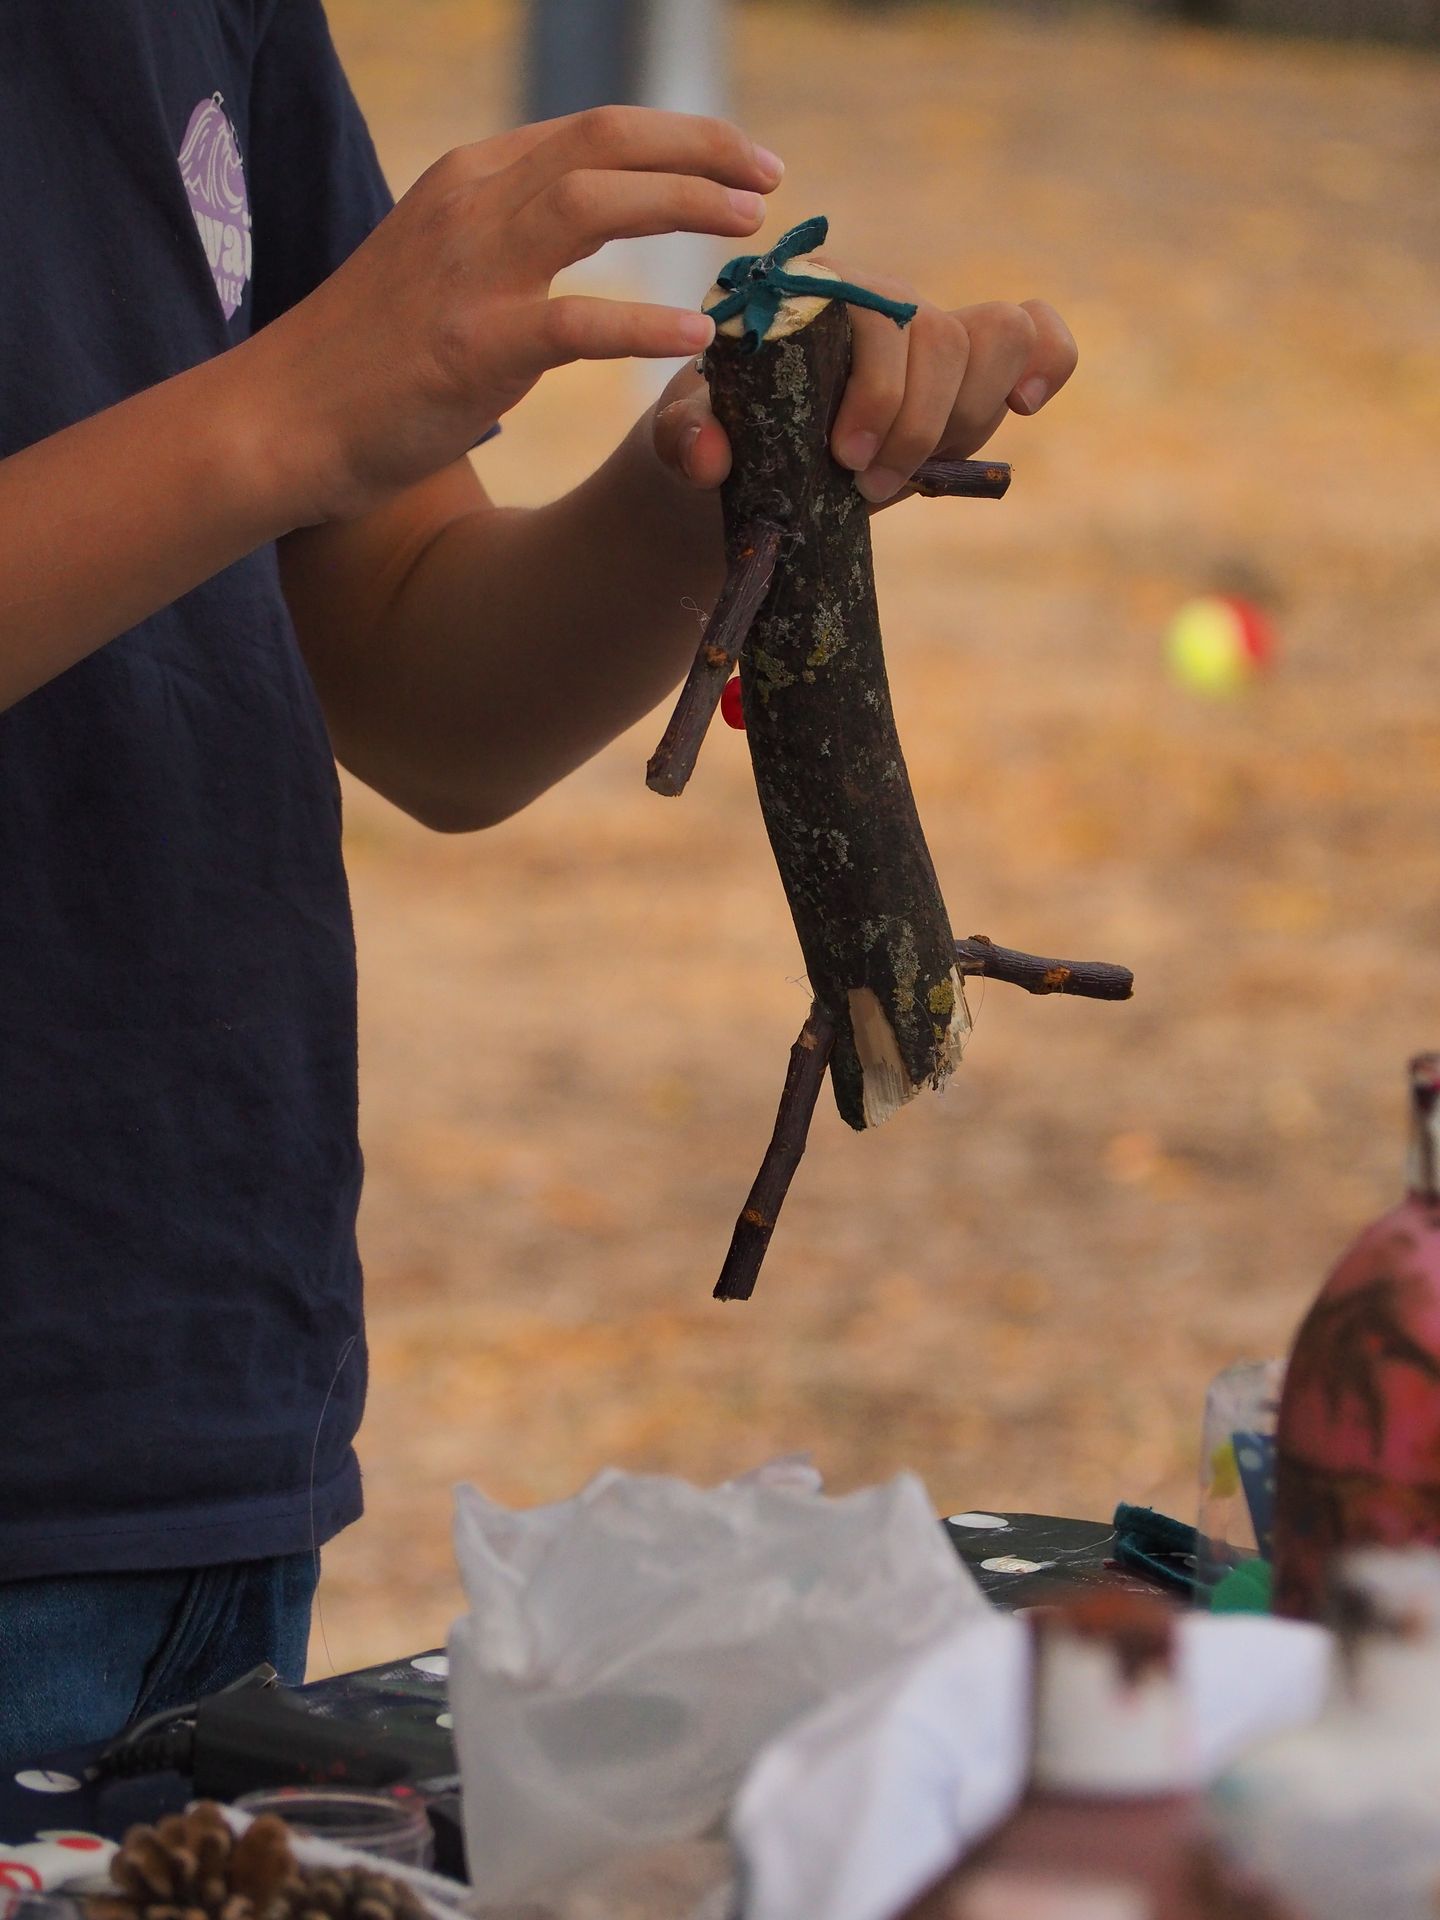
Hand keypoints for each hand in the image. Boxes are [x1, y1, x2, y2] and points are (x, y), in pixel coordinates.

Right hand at [249, 108, 783, 522]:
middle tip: (770, 181)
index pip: (593, 130)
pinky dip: (644, 322)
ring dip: (685, 207)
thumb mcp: (440, 262)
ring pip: (597, 204)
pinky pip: (578, 322)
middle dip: (702, 151)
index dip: (680, 137)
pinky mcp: (472, 349)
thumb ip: (508, 233)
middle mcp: (473, 204)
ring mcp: (471, 274)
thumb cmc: (367, 356)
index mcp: (470, 178)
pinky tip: (698, 332)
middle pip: (608, 144)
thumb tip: (582, 221)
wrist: (281, 418)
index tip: (741, 161)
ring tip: (749, 230)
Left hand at [652, 268, 1076, 505]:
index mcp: (818, 295)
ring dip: (967, 419)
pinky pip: (1037, 336)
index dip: (881, 393)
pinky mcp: (967, 371)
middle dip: (920, 425)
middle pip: (948, 336)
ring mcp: (931, 333)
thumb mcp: (683, 439)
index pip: (883, 319)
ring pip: (998, 340)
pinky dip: (1048, 363)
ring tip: (909, 476)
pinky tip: (1027, 407)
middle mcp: (883, 301)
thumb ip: (685, 440)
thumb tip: (710, 456)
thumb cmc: (716, 434)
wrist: (742, 457)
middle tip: (866, 486)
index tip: (847, 459)